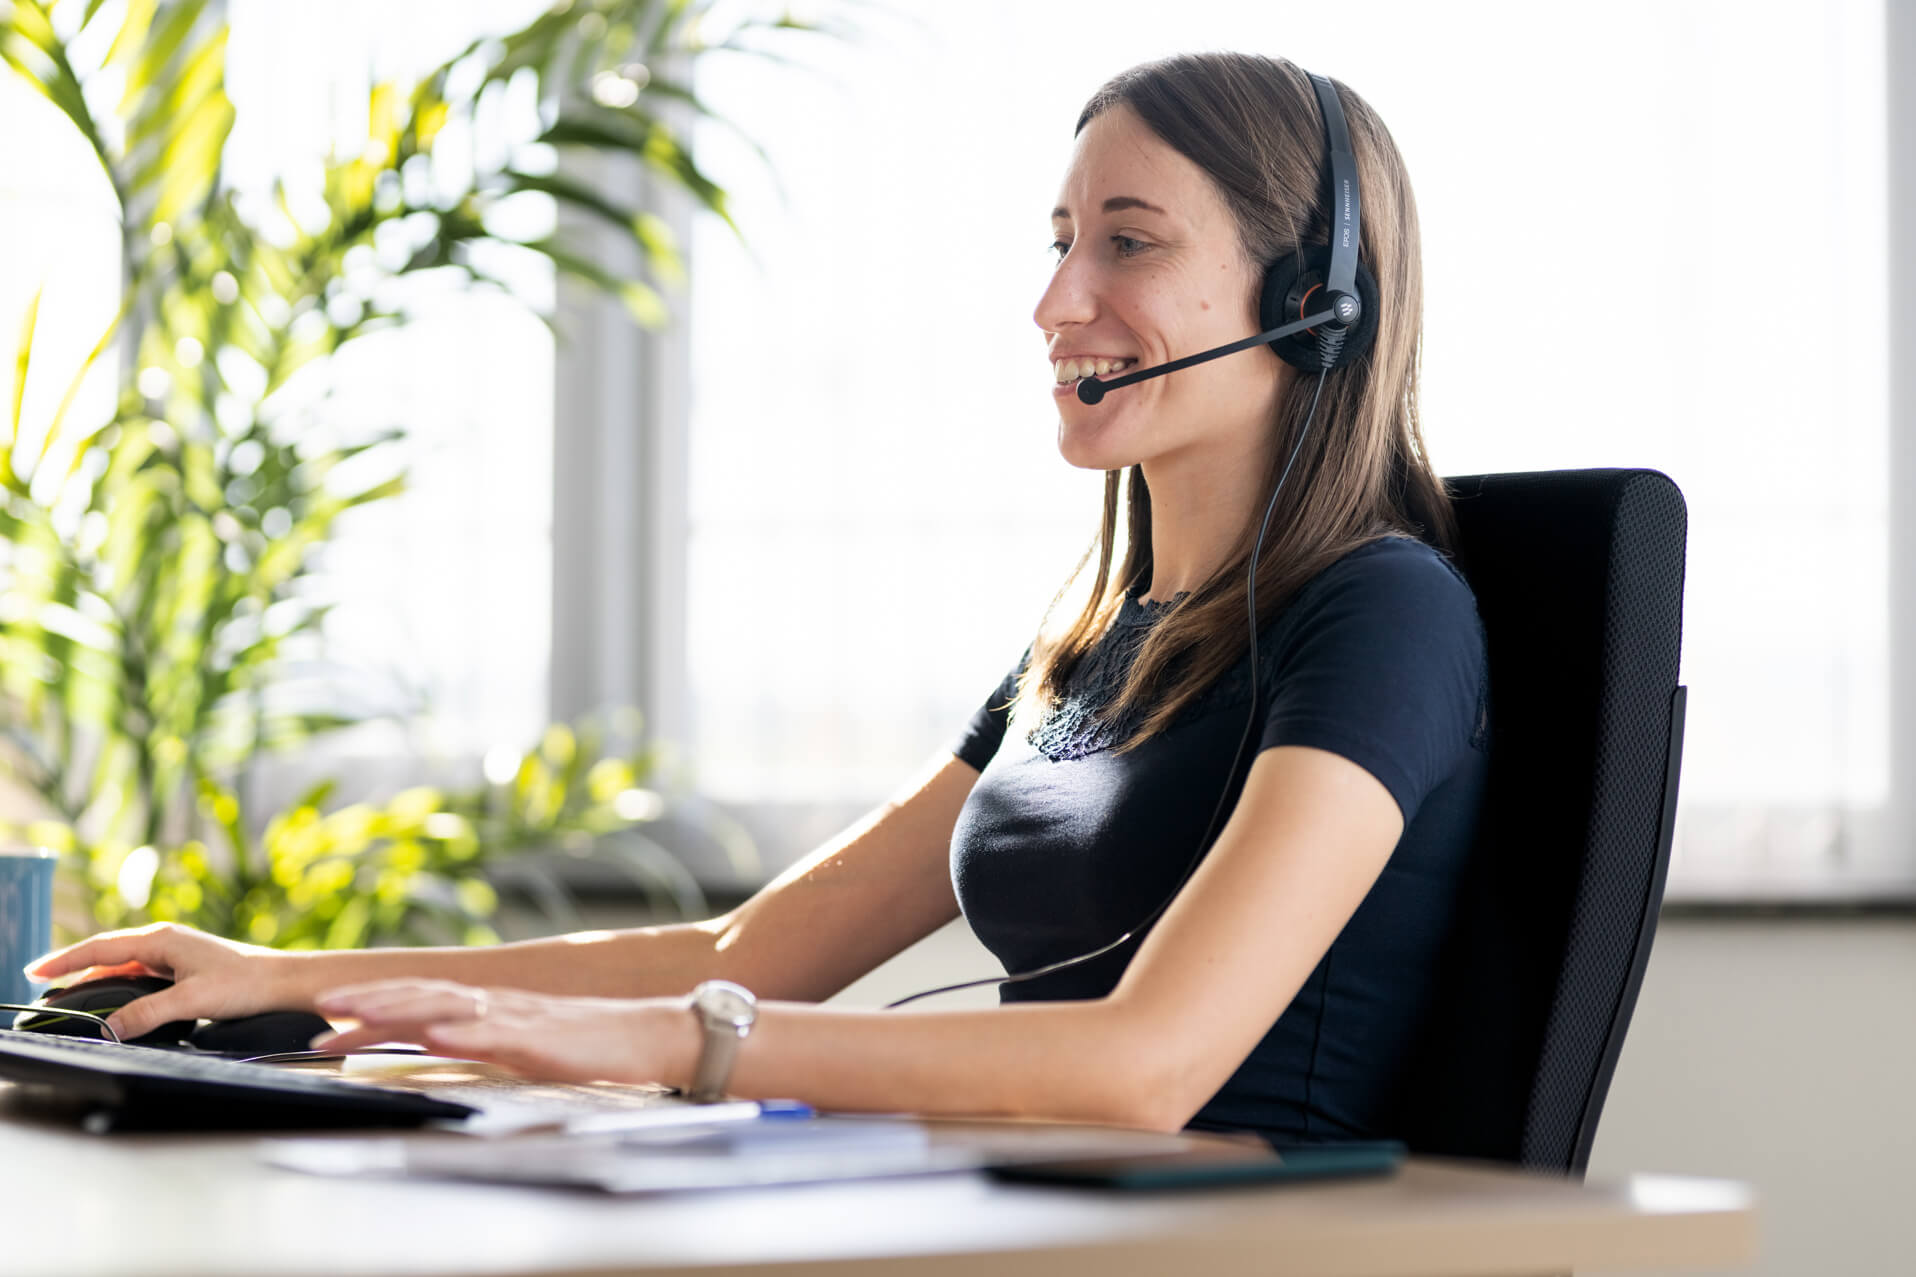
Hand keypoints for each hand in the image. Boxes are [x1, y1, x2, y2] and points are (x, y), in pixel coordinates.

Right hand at [24, 922, 294, 1038]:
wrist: (281, 981)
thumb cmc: (245, 983)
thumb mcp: (191, 999)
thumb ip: (148, 1013)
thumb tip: (110, 1029)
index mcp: (162, 940)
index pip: (102, 948)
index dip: (66, 959)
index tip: (37, 970)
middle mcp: (165, 941)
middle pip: (107, 953)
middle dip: (73, 965)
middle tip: (40, 980)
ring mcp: (174, 953)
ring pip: (123, 964)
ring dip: (94, 975)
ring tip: (65, 990)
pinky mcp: (183, 967)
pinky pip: (138, 973)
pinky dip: (116, 982)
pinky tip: (107, 994)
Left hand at [311, 979, 698, 1086]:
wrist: (650, 1035)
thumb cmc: (591, 1045)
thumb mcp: (525, 1044)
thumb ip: (483, 1039)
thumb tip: (435, 1044)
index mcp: (492, 1006)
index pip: (421, 999)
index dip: (374, 1003)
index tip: (328, 1015)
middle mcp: (498, 1003)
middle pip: (423, 995)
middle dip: (370, 1000)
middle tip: (323, 1008)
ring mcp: (519, 1018)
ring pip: (449, 1006)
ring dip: (401, 1008)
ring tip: (360, 1012)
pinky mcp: (543, 1039)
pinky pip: (496, 1033)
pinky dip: (462, 1033)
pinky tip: (436, 1036)